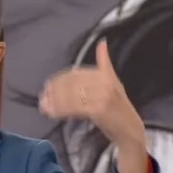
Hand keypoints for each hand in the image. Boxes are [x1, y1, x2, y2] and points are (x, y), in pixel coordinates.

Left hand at [39, 39, 148, 172]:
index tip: (47, 86)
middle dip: (53, 92)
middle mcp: (105, 82)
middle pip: (70, 84)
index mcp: (105, 74)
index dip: (58, 80)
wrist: (129, 130)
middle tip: (42, 98)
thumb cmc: (118, 107)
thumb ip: (104, 64)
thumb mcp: (113, 82)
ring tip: (44, 107)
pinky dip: (60, 110)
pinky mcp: (98, 109)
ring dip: (53, 102)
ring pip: (70, 96)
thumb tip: (102, 43)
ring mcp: (103, 95)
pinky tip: (52, 113)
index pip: (75, 74)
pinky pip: (73, 108)